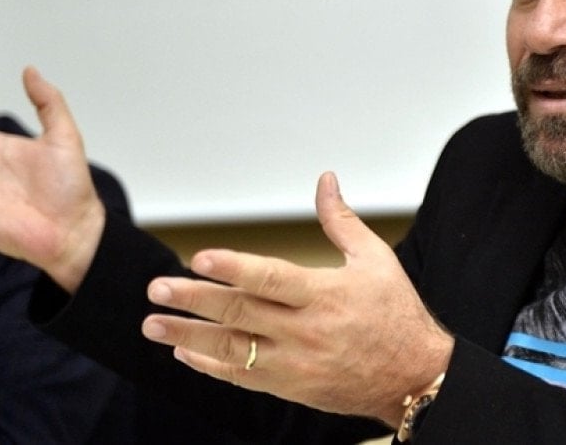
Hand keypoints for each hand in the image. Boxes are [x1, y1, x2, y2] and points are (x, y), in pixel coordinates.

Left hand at [141, 172, 453, 425]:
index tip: (197, 259)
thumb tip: (325, 179)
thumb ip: (341, 221)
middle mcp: (305, 331)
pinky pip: (242, 377)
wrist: (413, 377)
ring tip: (153, 324)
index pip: (270, 279)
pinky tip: (184, 351)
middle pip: (240, 313)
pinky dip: (210, 366)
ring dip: (188, 335)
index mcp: (325, 295)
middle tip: (156, 288)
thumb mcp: (375, 260)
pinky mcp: (290, 386)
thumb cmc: (396, 314)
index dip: (233, 268)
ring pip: (232, 349)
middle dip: (194, 300)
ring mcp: (294, 363)